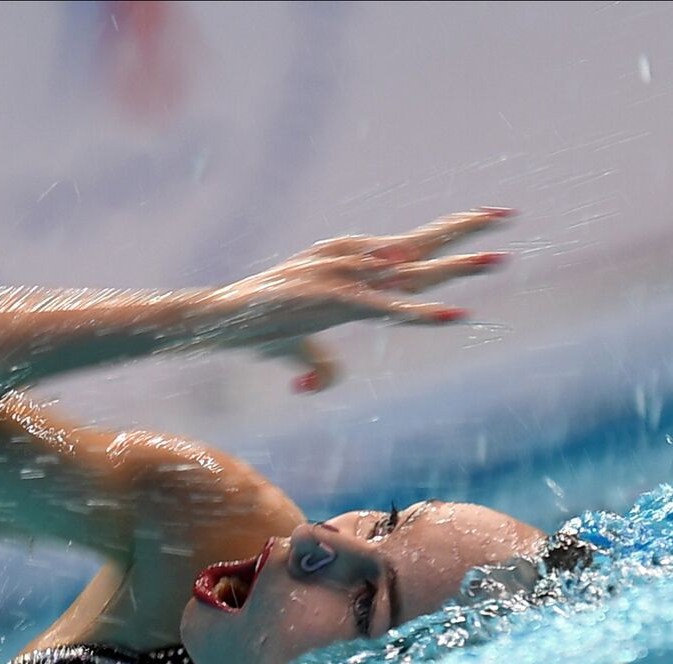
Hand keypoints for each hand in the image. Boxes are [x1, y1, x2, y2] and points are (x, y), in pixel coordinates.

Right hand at [214, 207, 513, 392]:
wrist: (219, 319)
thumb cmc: (253, 330)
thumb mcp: (296, 350)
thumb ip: (320, 366)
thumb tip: (324, 383)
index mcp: (348, 271)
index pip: (406, 249)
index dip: (444, 236)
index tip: (483, 220)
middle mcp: (351, 266)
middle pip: (418, 246)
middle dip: (464, 231)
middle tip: (509, 215)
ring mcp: (343, 279)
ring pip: (412, 273)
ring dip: (456, 268)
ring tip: (499, 259)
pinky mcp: (333, 300)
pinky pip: (388, 309)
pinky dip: (423, 314)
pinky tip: (456, 316)